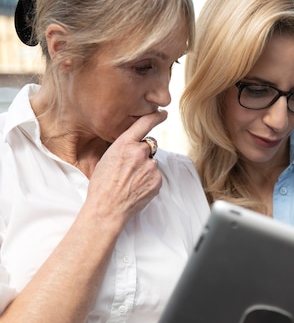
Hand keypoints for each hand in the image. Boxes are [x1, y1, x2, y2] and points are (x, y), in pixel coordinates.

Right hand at [87, 110, 166, 225]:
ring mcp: (151, 167)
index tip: (162, 113)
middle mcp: (140, 152)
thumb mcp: (107, 158)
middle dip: (143, 154)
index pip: (144, 124)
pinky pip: (156, 176)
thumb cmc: (102, 186)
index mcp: (125, 144)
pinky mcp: (157, 180)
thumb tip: (133, 148)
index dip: (155, 117)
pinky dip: (149, 180)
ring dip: (145, 169)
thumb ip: (123, 149)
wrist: (107, 208)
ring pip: (152, 163)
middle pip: (149, 146)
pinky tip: (136, 188)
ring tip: (130, 182)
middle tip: (130, 168)